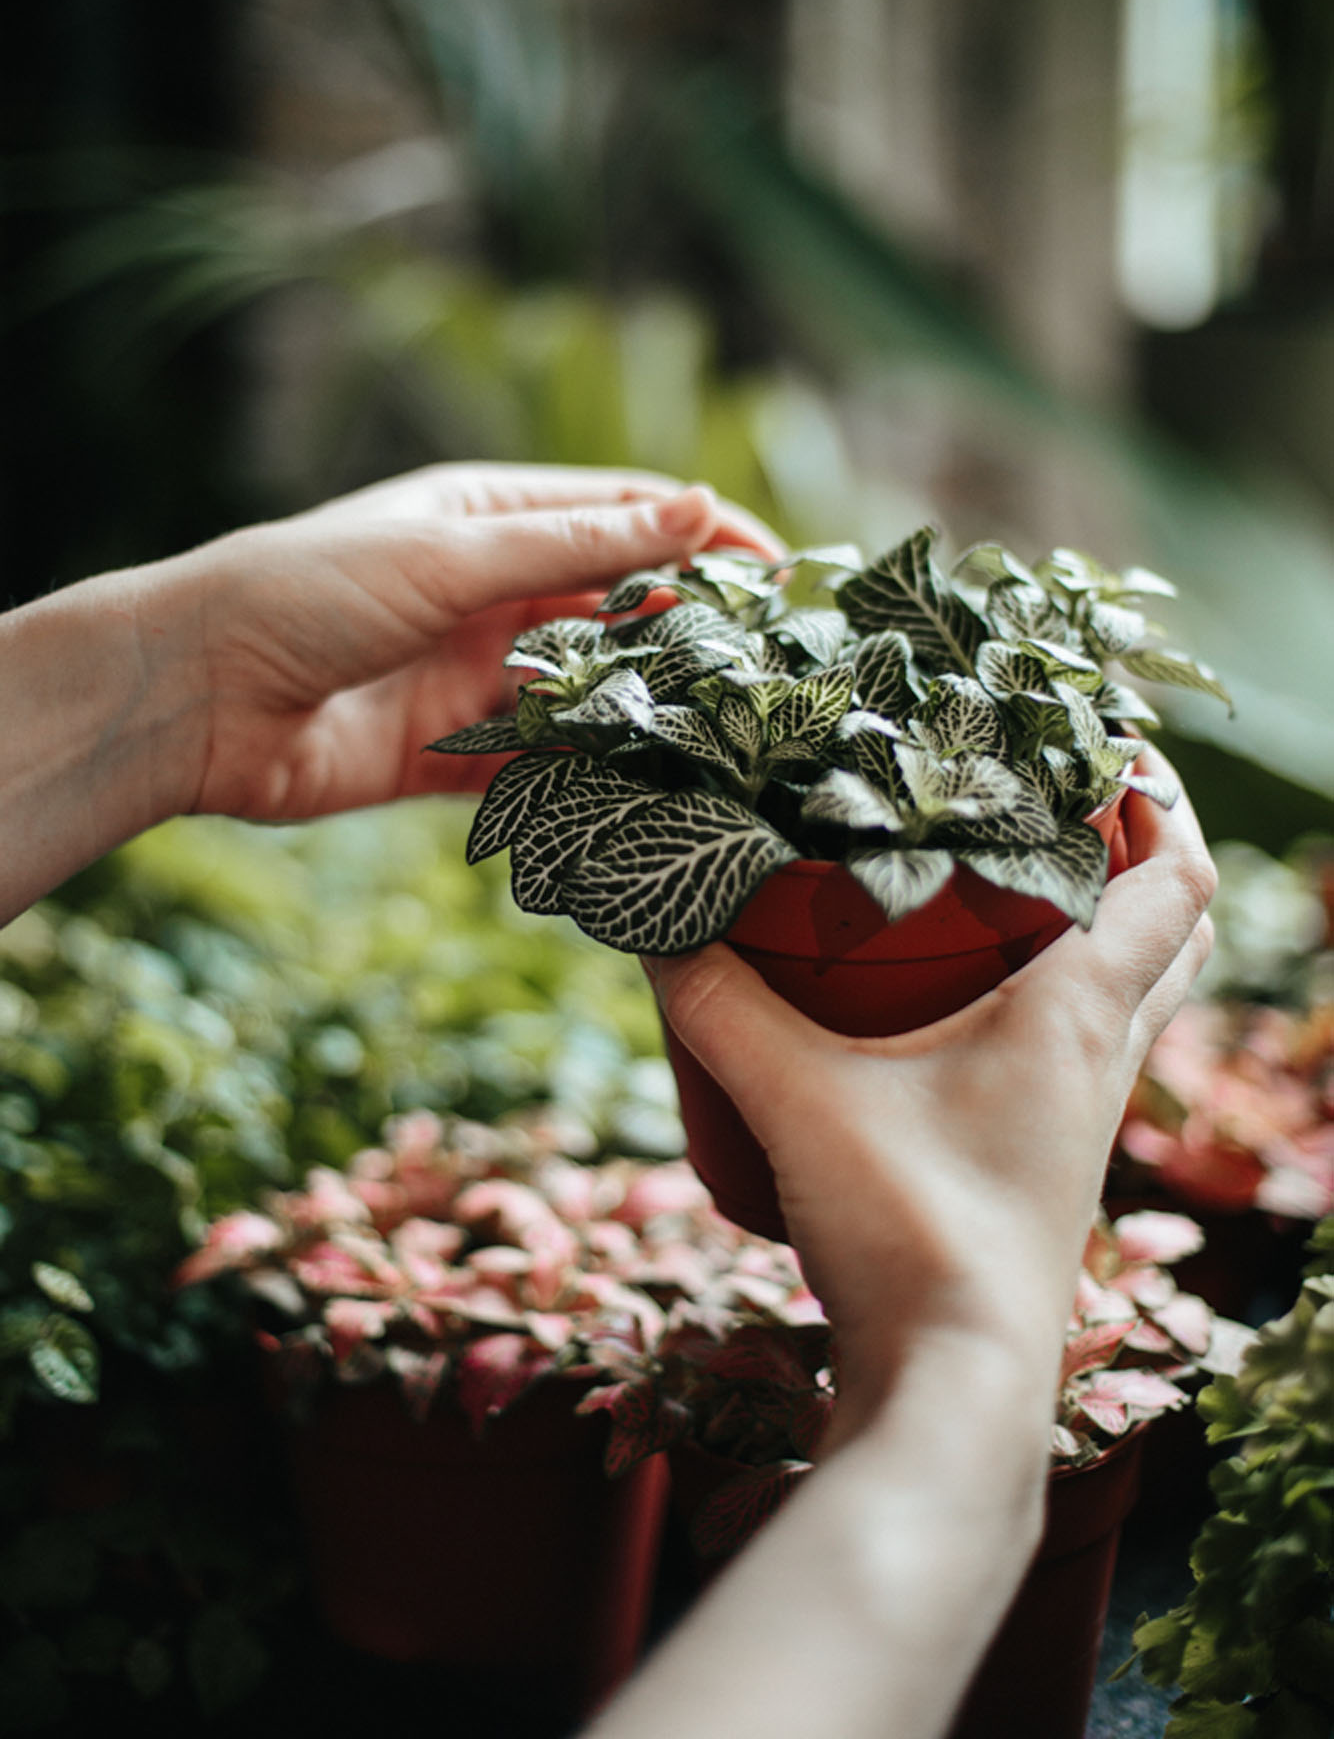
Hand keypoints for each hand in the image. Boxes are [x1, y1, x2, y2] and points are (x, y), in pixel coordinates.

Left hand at [142, 463, 780, 822]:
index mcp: (486, 516)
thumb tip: (699, 507)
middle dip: (686, 631)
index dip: (704, 536)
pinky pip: (536, 761)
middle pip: (613, 605)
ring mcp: (470, 673)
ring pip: (584, 688)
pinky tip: (640, 790)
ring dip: (641, 707)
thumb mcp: (453, 556)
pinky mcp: (447, 753)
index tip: (781, 572)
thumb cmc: (307, 593)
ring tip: (721, 734)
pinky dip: (584, 772)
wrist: (193, 699)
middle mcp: (486, 590)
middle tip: (767, 668)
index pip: (622, 514)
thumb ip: (578, 546)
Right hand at [647, 766, 1215, 1438]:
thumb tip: (654, 919)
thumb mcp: (796, 1097)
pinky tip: (965, 1006)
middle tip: (1062, 800)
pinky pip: (1082, 1055)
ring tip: (1014, 883)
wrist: (954, 1389)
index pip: (1177, 879)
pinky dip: (1055, 1006)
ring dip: (1104, 932)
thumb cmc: (909, 1233)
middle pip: (1175, 932)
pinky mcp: (1048, 1165)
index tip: (1103, 742)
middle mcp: (1104, 1058)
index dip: (1162, 799)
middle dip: (1140, 855)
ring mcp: (1084, 1120)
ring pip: (1135, 998)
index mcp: (1080, 1014)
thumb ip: (717, 1004)